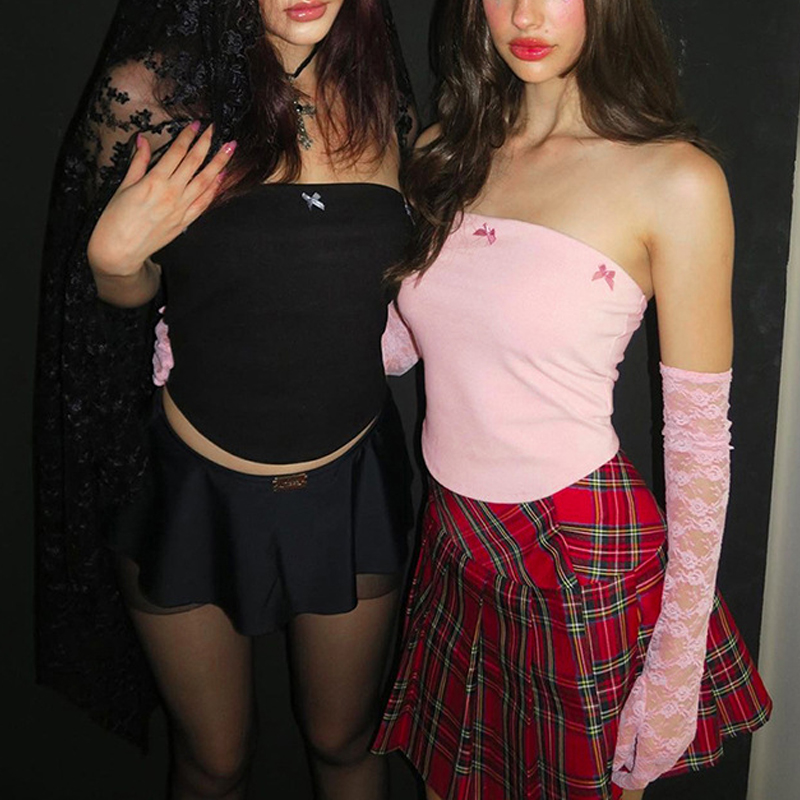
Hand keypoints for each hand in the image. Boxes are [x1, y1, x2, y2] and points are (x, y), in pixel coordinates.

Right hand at [87, 122, 235, 277]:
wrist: (120, 250)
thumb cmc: (116, 218)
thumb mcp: (124, 185)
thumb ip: (138, 162)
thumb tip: (142, 139)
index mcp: (154, 181)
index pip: (177, 152)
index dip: (188, 136)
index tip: (196, 124)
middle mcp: (171, 193)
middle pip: (195, 163)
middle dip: (207, 144)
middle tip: (217, 130)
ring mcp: (181, 209)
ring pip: (205, 181)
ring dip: (219, 164)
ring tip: (230, 150)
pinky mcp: (184, 222)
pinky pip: (204, 203)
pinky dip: (214, 189)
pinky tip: (222, 177)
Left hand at [612, 662, 698, 789]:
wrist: (675, 676)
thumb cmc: (649, 695)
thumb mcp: (627, 720)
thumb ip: (622, 746)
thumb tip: (617, 764)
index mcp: (653, 753)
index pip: (639, 780)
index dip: (625, 780)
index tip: (615, 774)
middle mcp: (671, 754)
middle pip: (652, 773)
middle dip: (637, 770)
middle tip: (623, 758)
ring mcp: (682, 744)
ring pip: (665, 762)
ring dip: (650, 760)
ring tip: (637, 742)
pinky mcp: (689, 732)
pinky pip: (674, 749)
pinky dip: (662, 749)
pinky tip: (654, 732)